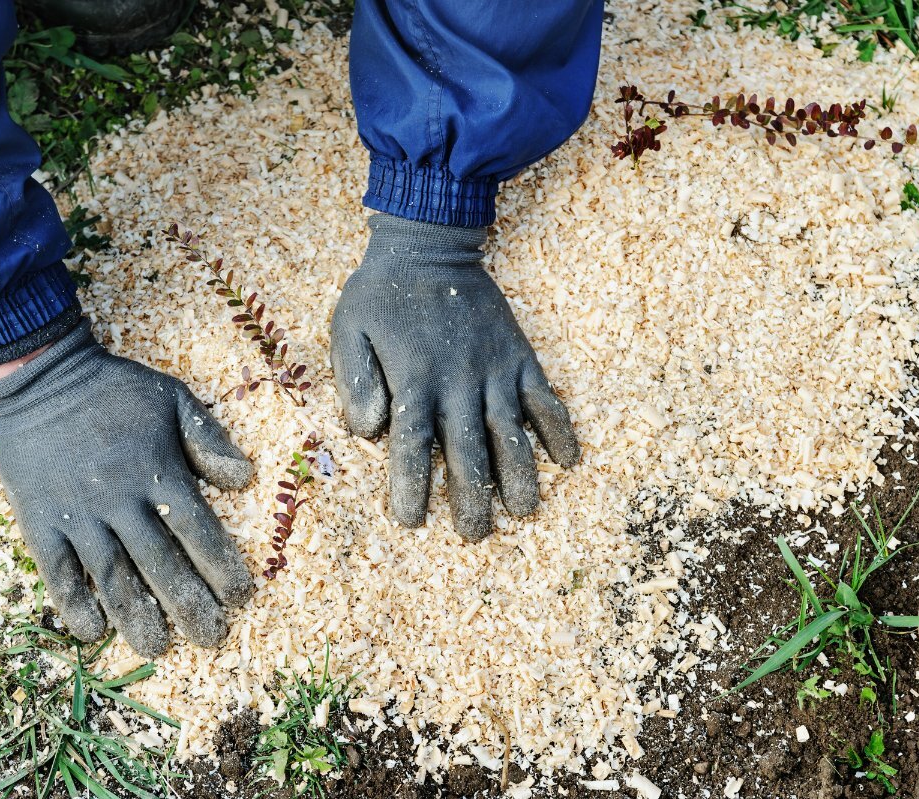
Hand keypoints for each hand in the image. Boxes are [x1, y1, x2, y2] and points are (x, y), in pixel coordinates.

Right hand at [0, 319, 254, 656]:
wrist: (44, 376)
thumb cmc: (116, 389)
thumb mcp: (173, 399)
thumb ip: (208, 440)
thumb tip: (245, 480)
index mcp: (158, 473)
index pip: (199, 532)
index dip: (221, 567)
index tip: (241, 598)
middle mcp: (121, 501)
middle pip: (162, 564)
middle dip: (189, 605)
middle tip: (210, 638)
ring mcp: (78, 513)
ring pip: (112, 576)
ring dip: (136, 616)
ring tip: (156, 650)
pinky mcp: (40, 519)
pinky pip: (57, 570)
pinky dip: (73, 603)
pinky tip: (91, 632)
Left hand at [330, 214, 579, 540]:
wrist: (428, 246)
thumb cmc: (381, 294)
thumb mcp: (349, 329)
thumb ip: (356, 380)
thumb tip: (367, 432)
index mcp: (413, 380)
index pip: (413, 446)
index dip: (412, 487)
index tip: (411, 522)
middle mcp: (458, 382)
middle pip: (468, 452)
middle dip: (472, 499)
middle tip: (474, 536)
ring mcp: (494, 370)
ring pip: (512, 434)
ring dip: (521, 476)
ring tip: (525, 512)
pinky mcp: (520, 357)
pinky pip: (545, 398)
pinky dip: (559, 429)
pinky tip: (569, 461)